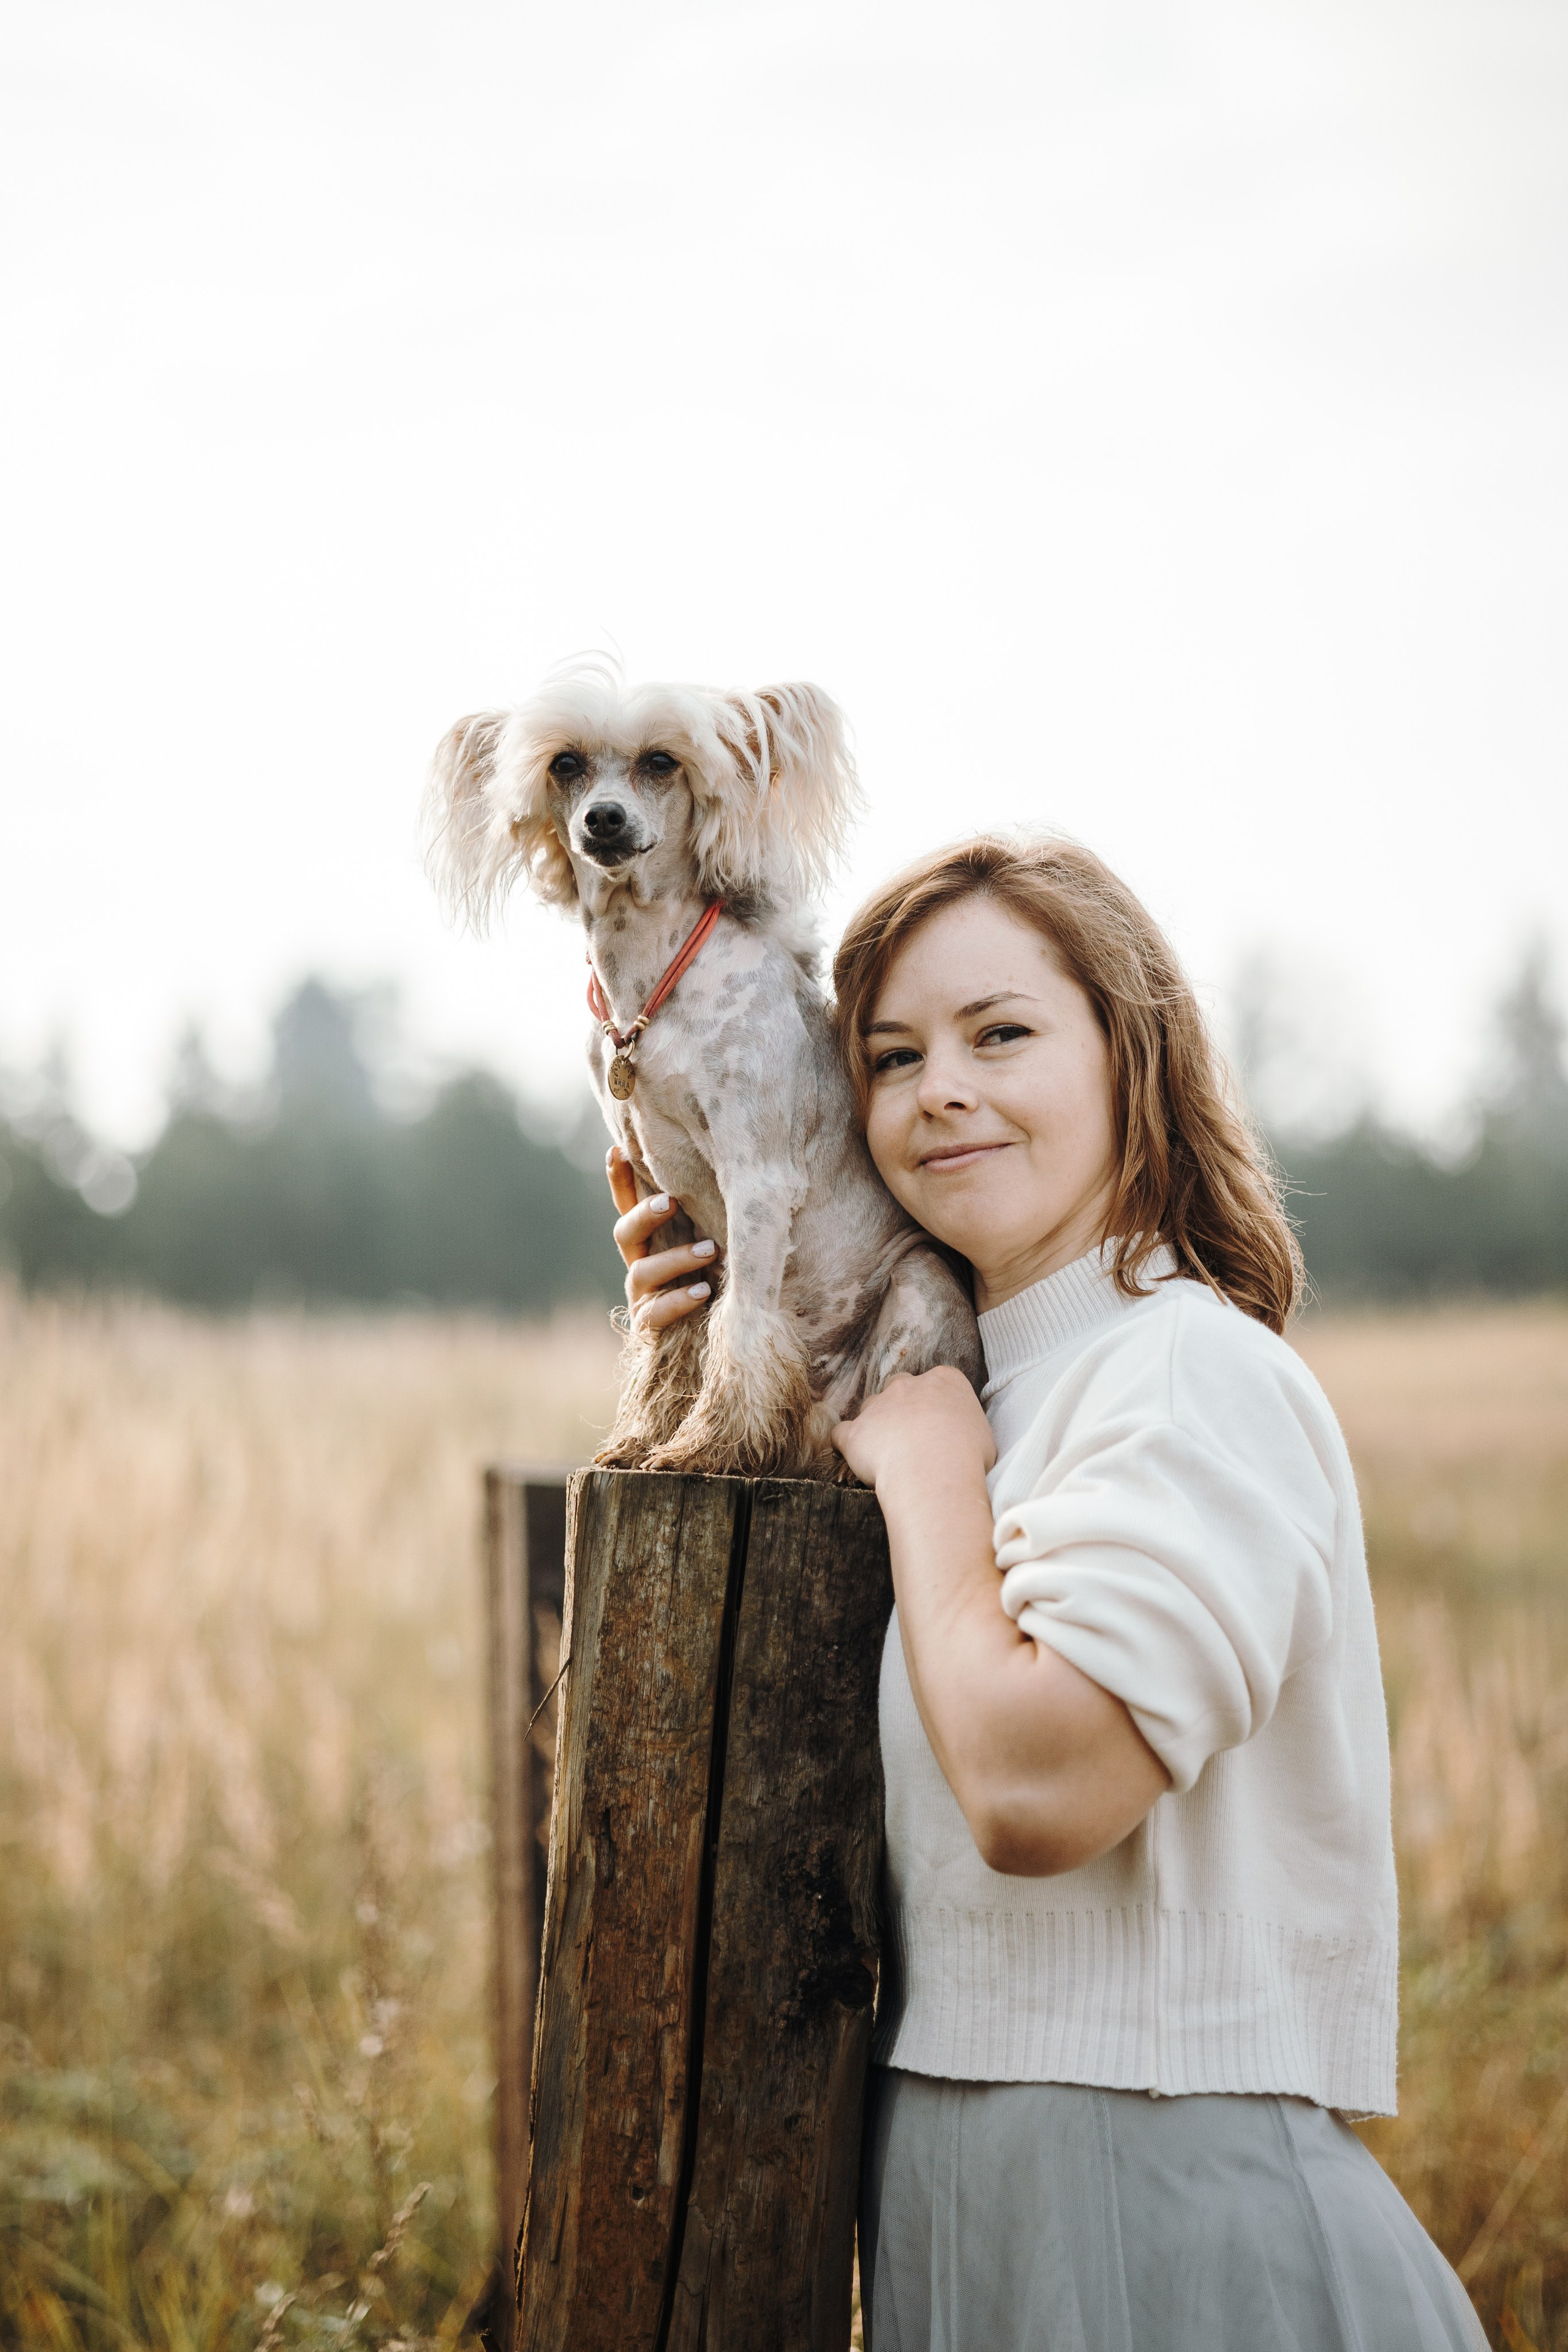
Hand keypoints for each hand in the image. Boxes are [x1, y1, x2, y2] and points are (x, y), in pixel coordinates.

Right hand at [607, 1144, 722, 1334]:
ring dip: (676, 1258)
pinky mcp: (649, 1327)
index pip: (628, 1205)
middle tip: (671, 1201)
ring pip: (641, 1271)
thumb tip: (734, 1175)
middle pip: (624, 1232)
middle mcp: (639, 1264)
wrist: (706, 1345)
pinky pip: (656, 1312)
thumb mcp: (709, 1246)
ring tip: (709, 1250)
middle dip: (644, 1215)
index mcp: (650, 1241)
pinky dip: (679, 1299)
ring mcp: (641, 1296)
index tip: (616, 1149)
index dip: (620, 1180)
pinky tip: (703, 1290)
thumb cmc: (715, 1282)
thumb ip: (707, 1220)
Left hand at [831, 1365, 995, 1491]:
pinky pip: (841, 1434)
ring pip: (871, 1408)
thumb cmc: (968, 1458)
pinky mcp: (855, 1432)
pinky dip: (846, 1445)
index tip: (939, 1425)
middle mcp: (908, 1385)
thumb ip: (965, 1425)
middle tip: (913, 1439)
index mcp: (945, 1380)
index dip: (936, 1404)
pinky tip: (856, 1460)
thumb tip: (960, 1437)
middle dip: (902, 1407)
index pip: (937, 1382)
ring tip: (889, 1456)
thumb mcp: (983, 1435)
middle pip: (899, 1387)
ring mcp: (878, 1405)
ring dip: (876, 1426)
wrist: (936, 1474)